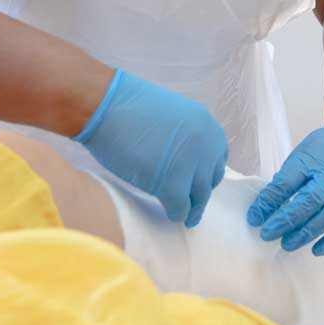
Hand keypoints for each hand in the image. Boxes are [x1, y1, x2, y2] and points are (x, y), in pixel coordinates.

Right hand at [76, 70, 226, 225]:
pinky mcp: (172, 183)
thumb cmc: (127, 108)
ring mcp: (191, 164)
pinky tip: (171, 215)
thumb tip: (184, 162)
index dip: (206, 172)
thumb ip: (184, 137)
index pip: (216, 157)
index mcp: (206, 124)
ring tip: (187, 218)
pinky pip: (180, 207)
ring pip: (199, 196)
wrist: (106, 107)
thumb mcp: (171, 116)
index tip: (197, 181)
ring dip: (192, 209)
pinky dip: (176, 214)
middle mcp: (206, 144)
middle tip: (193, 204)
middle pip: (210, 179)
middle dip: (200, 192)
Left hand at [247, 121, 323, 254]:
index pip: (287, 182)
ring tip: (287, 244)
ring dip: (308, 232)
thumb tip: (264, 210)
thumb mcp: (299, 158)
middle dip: (287, 220)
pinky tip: (317, 250)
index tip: (254, 218)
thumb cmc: (322, 154)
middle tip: (267, 235)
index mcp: (312, 161)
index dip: (269, 202)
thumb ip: (285, 182)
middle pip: (310, 200)